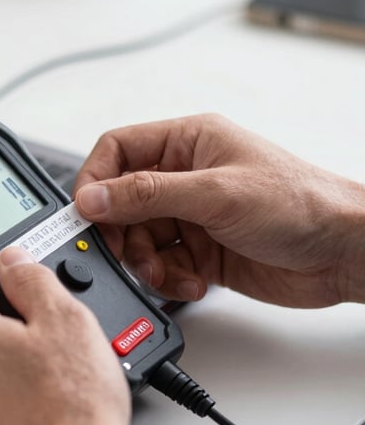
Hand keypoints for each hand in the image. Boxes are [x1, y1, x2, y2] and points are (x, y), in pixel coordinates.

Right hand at [74, 113, 364, 307]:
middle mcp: (184, 176)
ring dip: (146, 261)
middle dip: (121, 232)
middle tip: (127, 253)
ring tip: (169, 272)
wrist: (346, 254)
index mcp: (187, 142)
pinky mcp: (201, 251)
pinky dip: (169, 278)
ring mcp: (192, 215)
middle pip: (122, 202)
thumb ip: (147, 195)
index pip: (118, 150)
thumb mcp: (216, 194)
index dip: (95, 180)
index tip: (87, 213)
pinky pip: (162, 264)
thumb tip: (93, 197)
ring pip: (138, 238)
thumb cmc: (301, 203)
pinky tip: (194, 282)